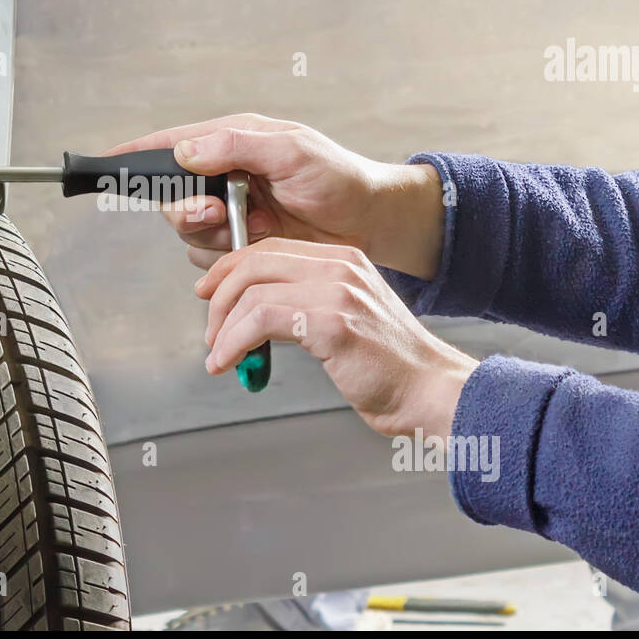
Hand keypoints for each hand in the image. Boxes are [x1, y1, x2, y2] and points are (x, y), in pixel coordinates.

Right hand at [106, 114, 444, 279]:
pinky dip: (226, 256)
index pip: (172, 144)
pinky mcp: (239, 243)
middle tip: (216, 214)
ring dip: (213, 235)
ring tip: (252, 227)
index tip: (106, 161)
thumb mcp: (292, 151)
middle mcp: (224, 174)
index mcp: (232, 141)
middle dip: (187, 210)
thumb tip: (187, 151)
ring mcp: (230, 210)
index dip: (137, 153)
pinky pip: (208, 256)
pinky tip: (256, 244)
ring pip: (187, 230)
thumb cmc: (339, 177)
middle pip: (171, 195)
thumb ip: (237, 146)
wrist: (369, 223)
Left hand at [196, 237, 477, 437]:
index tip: (209, 295)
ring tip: (220, 355)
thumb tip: (254, 313)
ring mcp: (337, 291)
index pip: (269, 247)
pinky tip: (231, 362)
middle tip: (210, 331)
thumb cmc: (389, 367)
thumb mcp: (346, 318)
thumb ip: (308, 305)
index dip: (229, 269)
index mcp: (342, 259)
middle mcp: (339, 266)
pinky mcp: (332, 323)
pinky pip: (261, 320)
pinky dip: (234, 342)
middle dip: (219, 297)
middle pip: (253, 262)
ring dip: (223, 329)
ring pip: (252, 292)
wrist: (430, 391)